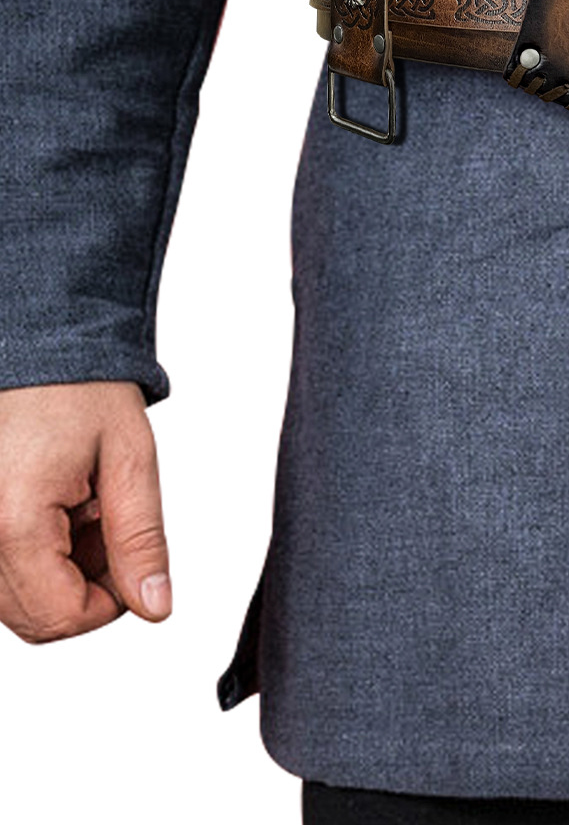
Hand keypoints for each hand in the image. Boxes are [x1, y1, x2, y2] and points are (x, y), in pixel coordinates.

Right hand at [0, 380, 170, 642]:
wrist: (39, 349)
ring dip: (62, 571)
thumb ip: (141, 539)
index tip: (133, 560)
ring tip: (85, 508)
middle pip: (35, 619)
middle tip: (110, 523)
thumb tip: (155, 605)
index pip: (61, 618)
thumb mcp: (131, 460)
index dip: (112, 603)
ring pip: (17, 600)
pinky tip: (61, 509)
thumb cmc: (81, 391)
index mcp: (13, 523)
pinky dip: (38, 555)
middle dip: (87, 587)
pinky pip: (2, 571)